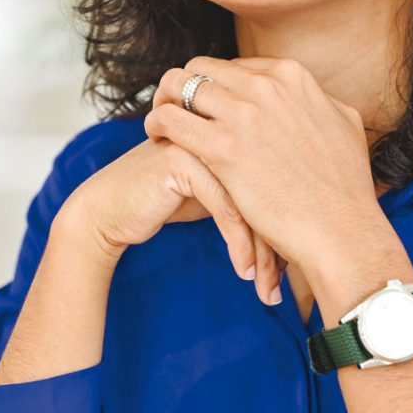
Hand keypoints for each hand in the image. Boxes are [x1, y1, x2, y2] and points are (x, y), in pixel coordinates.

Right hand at [58, 136, 287, 304]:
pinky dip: (240, 244)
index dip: (294, 218)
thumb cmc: (169, 199)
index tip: (297, 263)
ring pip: (254, 195)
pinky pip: (226, 206)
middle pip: (274, 182)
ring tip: (267, 286)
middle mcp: (227, 126)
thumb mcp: (222, 192)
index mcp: (242, 127)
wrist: (111, 208)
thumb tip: (301, 223)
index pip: (284, 172)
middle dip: (282, 240)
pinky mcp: (184, 159)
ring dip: (263, 250)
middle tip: (285, 281)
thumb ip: (255, 188)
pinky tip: (244, 271)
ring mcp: (205, 138)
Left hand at [144, 55, 381, 276]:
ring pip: (178, 85)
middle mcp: (265, 86)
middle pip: (202, 69)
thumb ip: (318, 102)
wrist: (340, 228)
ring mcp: (243, 114)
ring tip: (161, 123)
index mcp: (291, 75)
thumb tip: (309, 99)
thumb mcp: (343, 122)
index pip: (234, 66)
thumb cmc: (345, 186)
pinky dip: (157, 124)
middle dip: (184, 87)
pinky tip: (156, 138)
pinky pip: (170, 120)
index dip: (216, 86)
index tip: (208, 105)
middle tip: (176, 109)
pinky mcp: (223, 148)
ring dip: (164, 101)